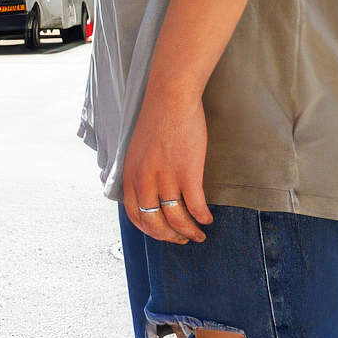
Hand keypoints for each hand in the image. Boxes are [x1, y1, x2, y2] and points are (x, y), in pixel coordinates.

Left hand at [120, 92, 213, 243]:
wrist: (170, 97)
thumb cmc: (156, 120)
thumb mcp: (135, 149)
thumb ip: (137, 171)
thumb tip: (137, 189)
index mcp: (131, 174)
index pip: (135, 216)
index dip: (151, 231)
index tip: (164, 234)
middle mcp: (144, 179)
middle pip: (155, 223)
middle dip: (170, 237)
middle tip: (183, 240)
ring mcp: (165, 176)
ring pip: (176, 218)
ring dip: (189, 232)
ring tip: (199, 235)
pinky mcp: (187, 171)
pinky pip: (194, 205)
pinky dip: (202, 216)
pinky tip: (207, 218)